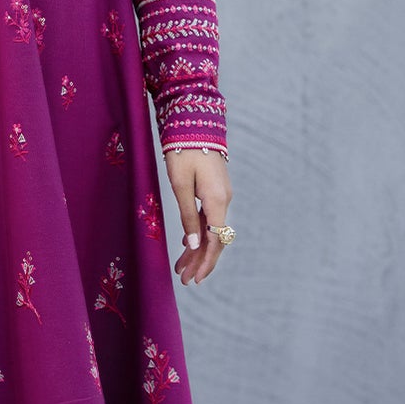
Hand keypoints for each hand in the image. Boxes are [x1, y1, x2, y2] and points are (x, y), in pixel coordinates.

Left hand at [166, 148, 231, 286]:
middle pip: (215, 239)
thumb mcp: (180, 185)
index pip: (214, 241)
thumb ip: (188, 215)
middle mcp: (224, 200)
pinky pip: (209, 217)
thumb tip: (195, 243)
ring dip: (197, 249)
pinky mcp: (215, 190)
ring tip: (181, 266)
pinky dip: (198, 232)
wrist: (195, 123)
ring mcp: (221, 195)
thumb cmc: (183, 151)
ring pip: (211, 229)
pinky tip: (188, 242)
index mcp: (217, 201)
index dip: (204, 262)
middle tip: (185, 280)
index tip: (194, 280)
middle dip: (200, 261)